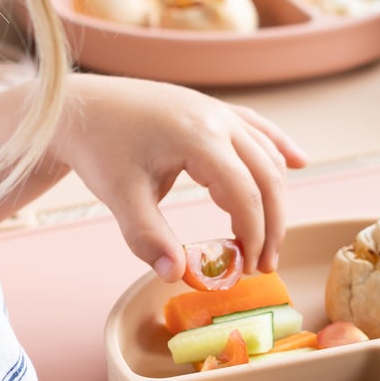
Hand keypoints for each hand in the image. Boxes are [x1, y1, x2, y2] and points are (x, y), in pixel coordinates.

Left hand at [51, 73, 305, 279]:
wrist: (81, 107)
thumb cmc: (99, 149)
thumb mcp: (119, 196)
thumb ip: (147, 237)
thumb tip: (176, 274)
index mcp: (197, 137)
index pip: (244, 193)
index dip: (254, 234)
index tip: (249, 268)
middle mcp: (217, 119)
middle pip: (267, 175)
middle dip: (273, 223)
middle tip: (265, 263)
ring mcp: (218, 111)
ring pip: (267, 155)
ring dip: (274, 196)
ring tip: (266, 237)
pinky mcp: (213, 110)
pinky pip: (257, 129)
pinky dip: (279, 149)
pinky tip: (299, 161)